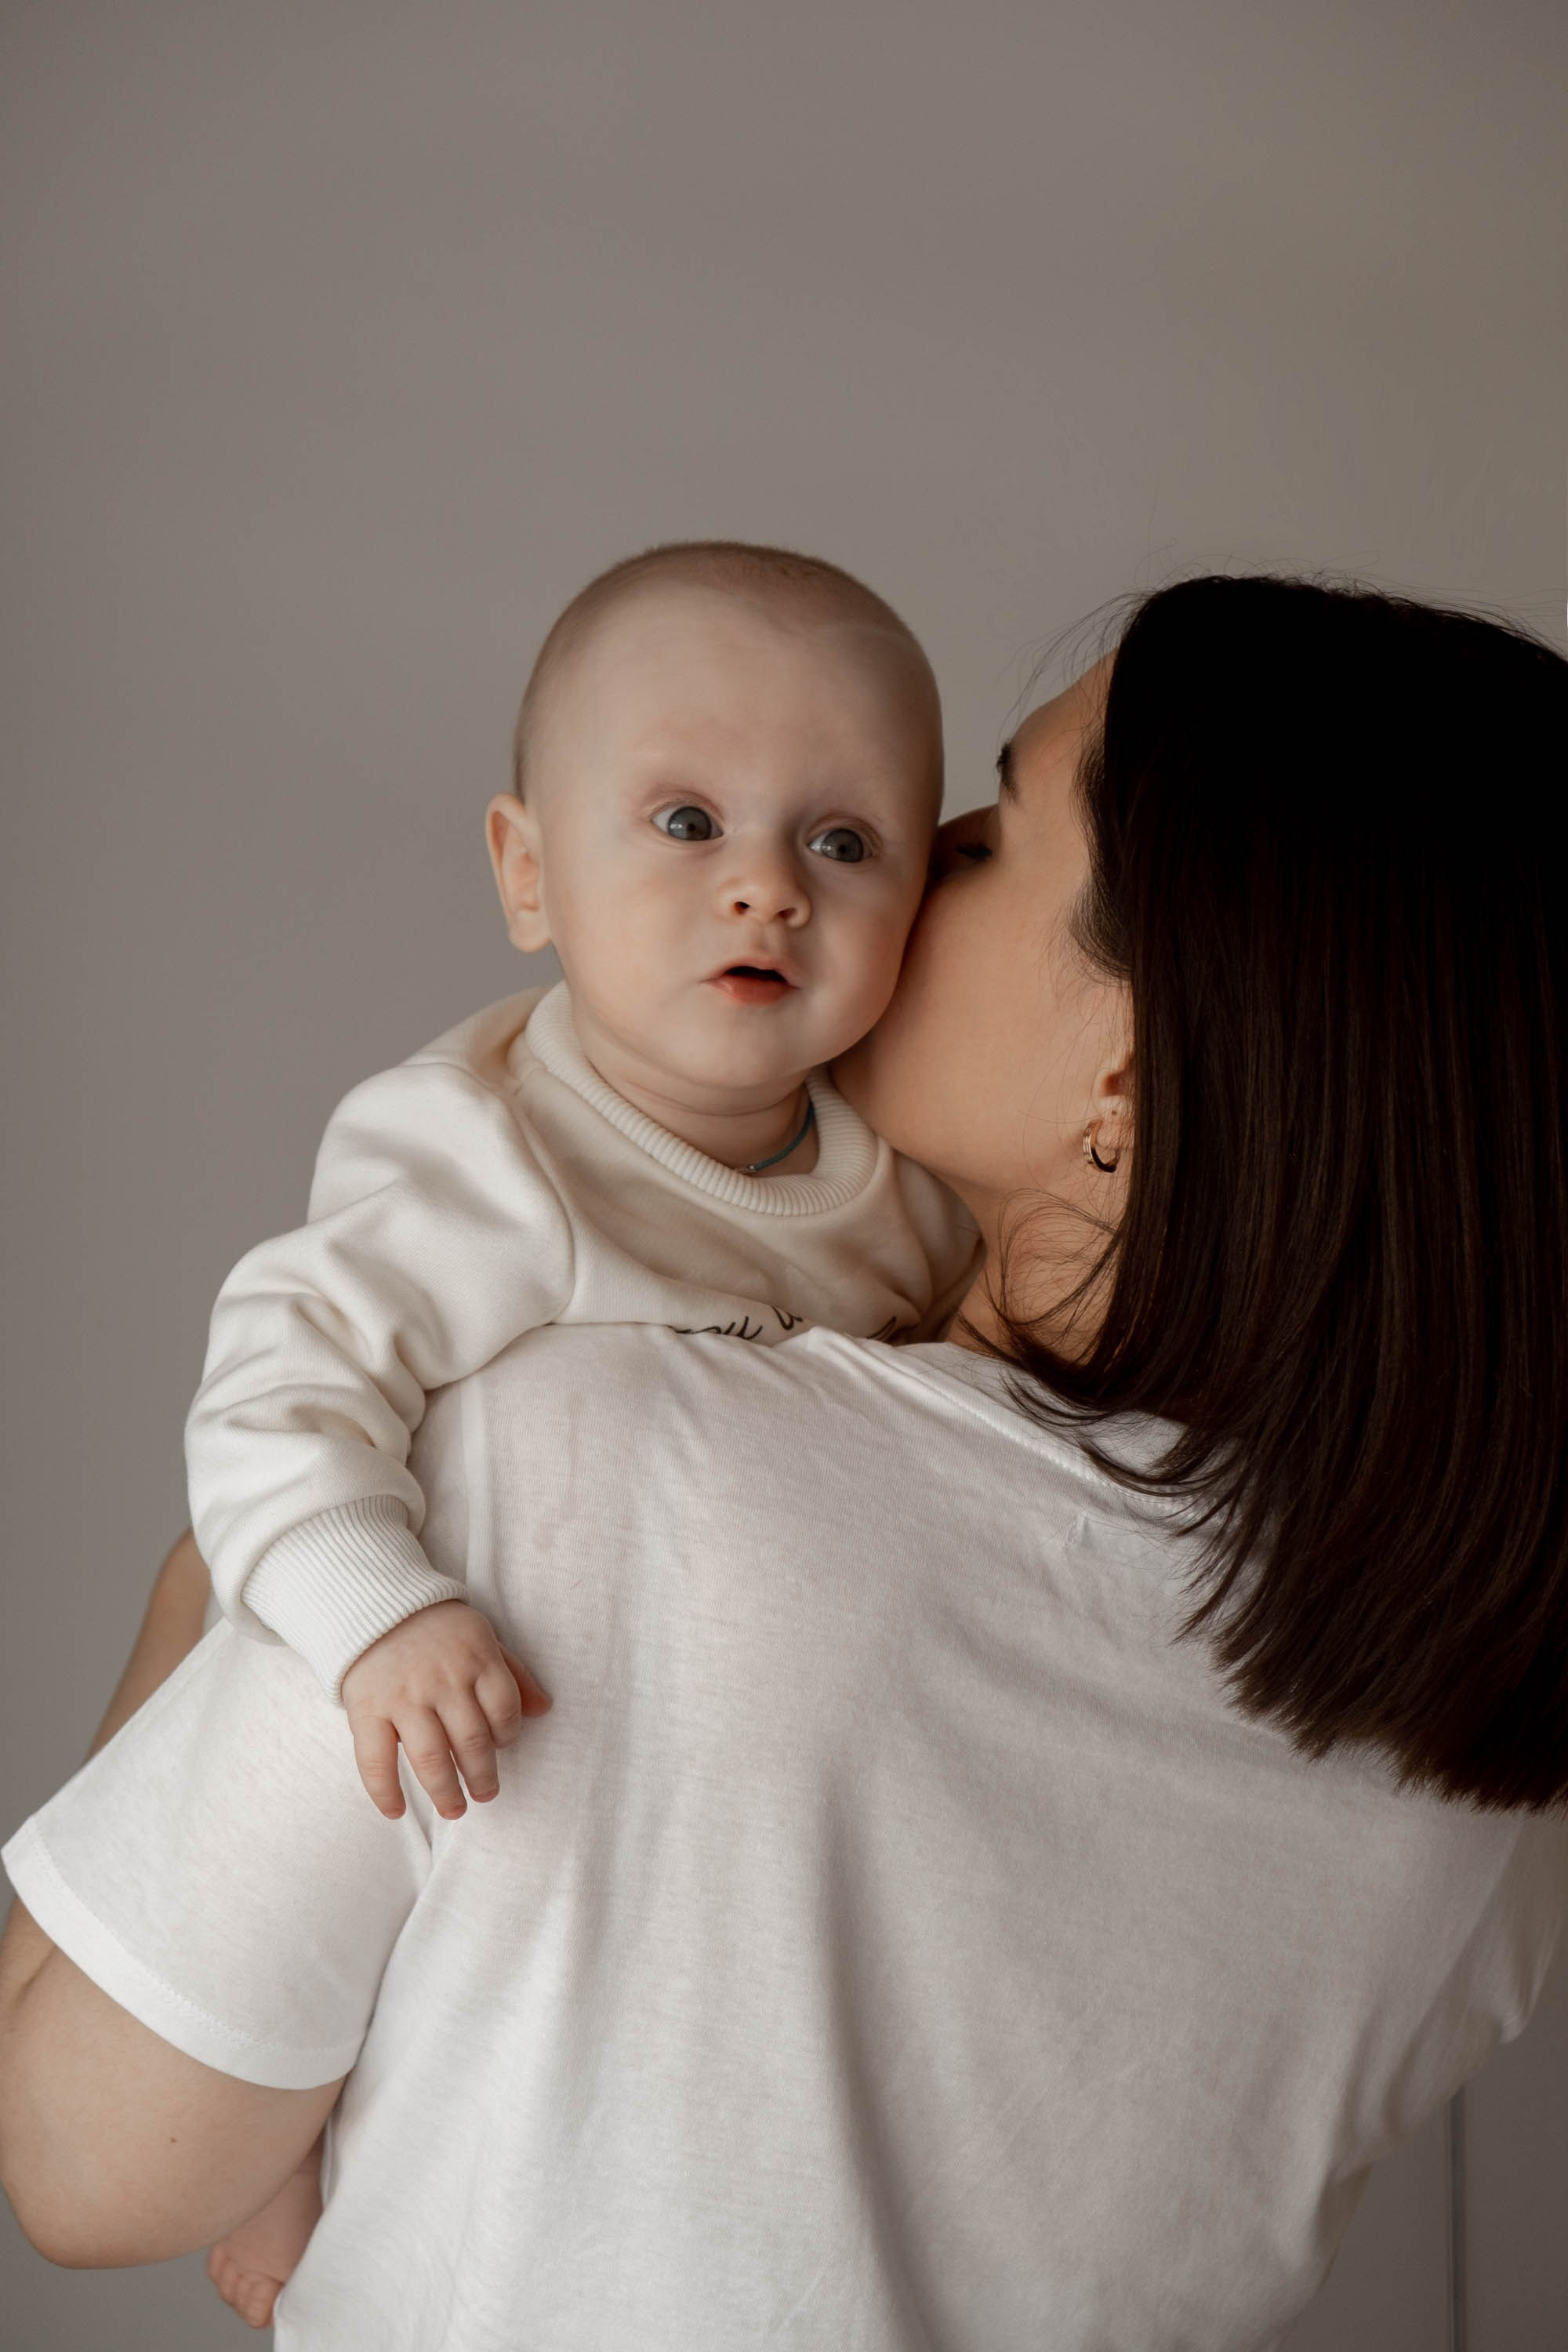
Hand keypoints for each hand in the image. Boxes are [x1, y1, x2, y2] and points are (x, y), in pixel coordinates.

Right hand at [339, 1601, 550, 1820]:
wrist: (373, 1604)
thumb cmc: (436, 1627)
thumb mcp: (481, 1637)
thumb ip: (512, 1673)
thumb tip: (544, 1708)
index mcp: (476, 1659)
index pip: (504, 1709)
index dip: (508, 1735)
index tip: (501, 1748)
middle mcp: (442, 1680)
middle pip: (472, 1740)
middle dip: (483, 1776)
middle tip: (486, 1794)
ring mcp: (403, 1697)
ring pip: (431, 1757)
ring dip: (445, 1791)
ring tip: (455, 1809)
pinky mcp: (367, 1709)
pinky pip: (376, 1760)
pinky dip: (385, 1791)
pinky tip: (396, 1811)